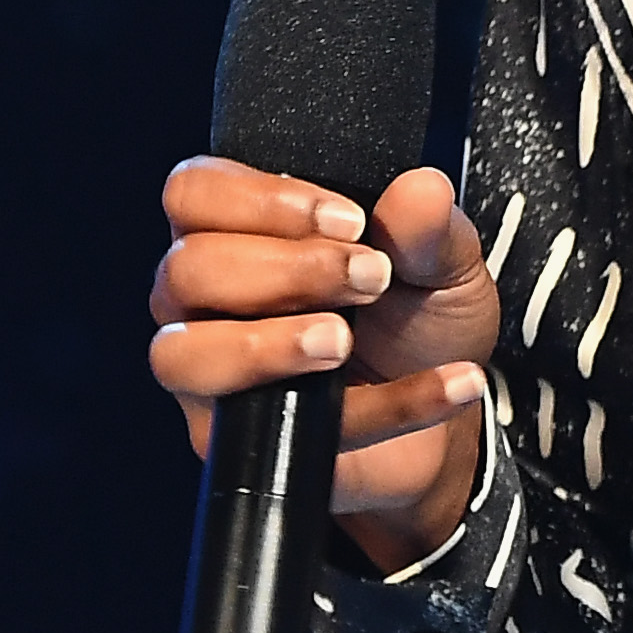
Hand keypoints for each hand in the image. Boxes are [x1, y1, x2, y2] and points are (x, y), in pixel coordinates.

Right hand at [147, 158, 497, 567]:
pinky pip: (273, 427)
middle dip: (285, 269)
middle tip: (369, 279)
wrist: (444, 423)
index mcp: (238, 234)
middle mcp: (205, 302)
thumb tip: (420, 190)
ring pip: (182, 353)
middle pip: (187, 269)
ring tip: (346, 341)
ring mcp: (209, 377)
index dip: (259, 200)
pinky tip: (449, 383)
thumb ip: (427, 227)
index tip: (348, 221)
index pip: (194, 193)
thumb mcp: (441, 263)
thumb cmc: (416, 327)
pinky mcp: (237, 442)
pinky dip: (378, 408)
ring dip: (271, 343)